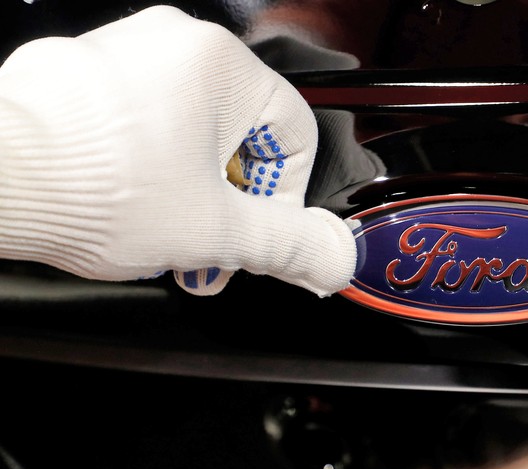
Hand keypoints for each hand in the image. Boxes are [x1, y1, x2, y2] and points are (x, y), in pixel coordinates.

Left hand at [0, 6, 354, 296]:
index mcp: (220, 65)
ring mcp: (124, 53)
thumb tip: (334, 259)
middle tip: (208, 246)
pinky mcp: (86, 73)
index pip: (294, 134)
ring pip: (191, 132)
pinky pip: (143, 121)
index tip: (257, 232)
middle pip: (239, 136)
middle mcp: (173, 43)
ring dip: (189, 190)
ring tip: (161, 233)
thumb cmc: (95, 190)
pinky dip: (147, 167)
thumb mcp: (216, 232)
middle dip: (230, 203)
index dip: (285, 196)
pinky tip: (125, 206)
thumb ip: (289, 245)